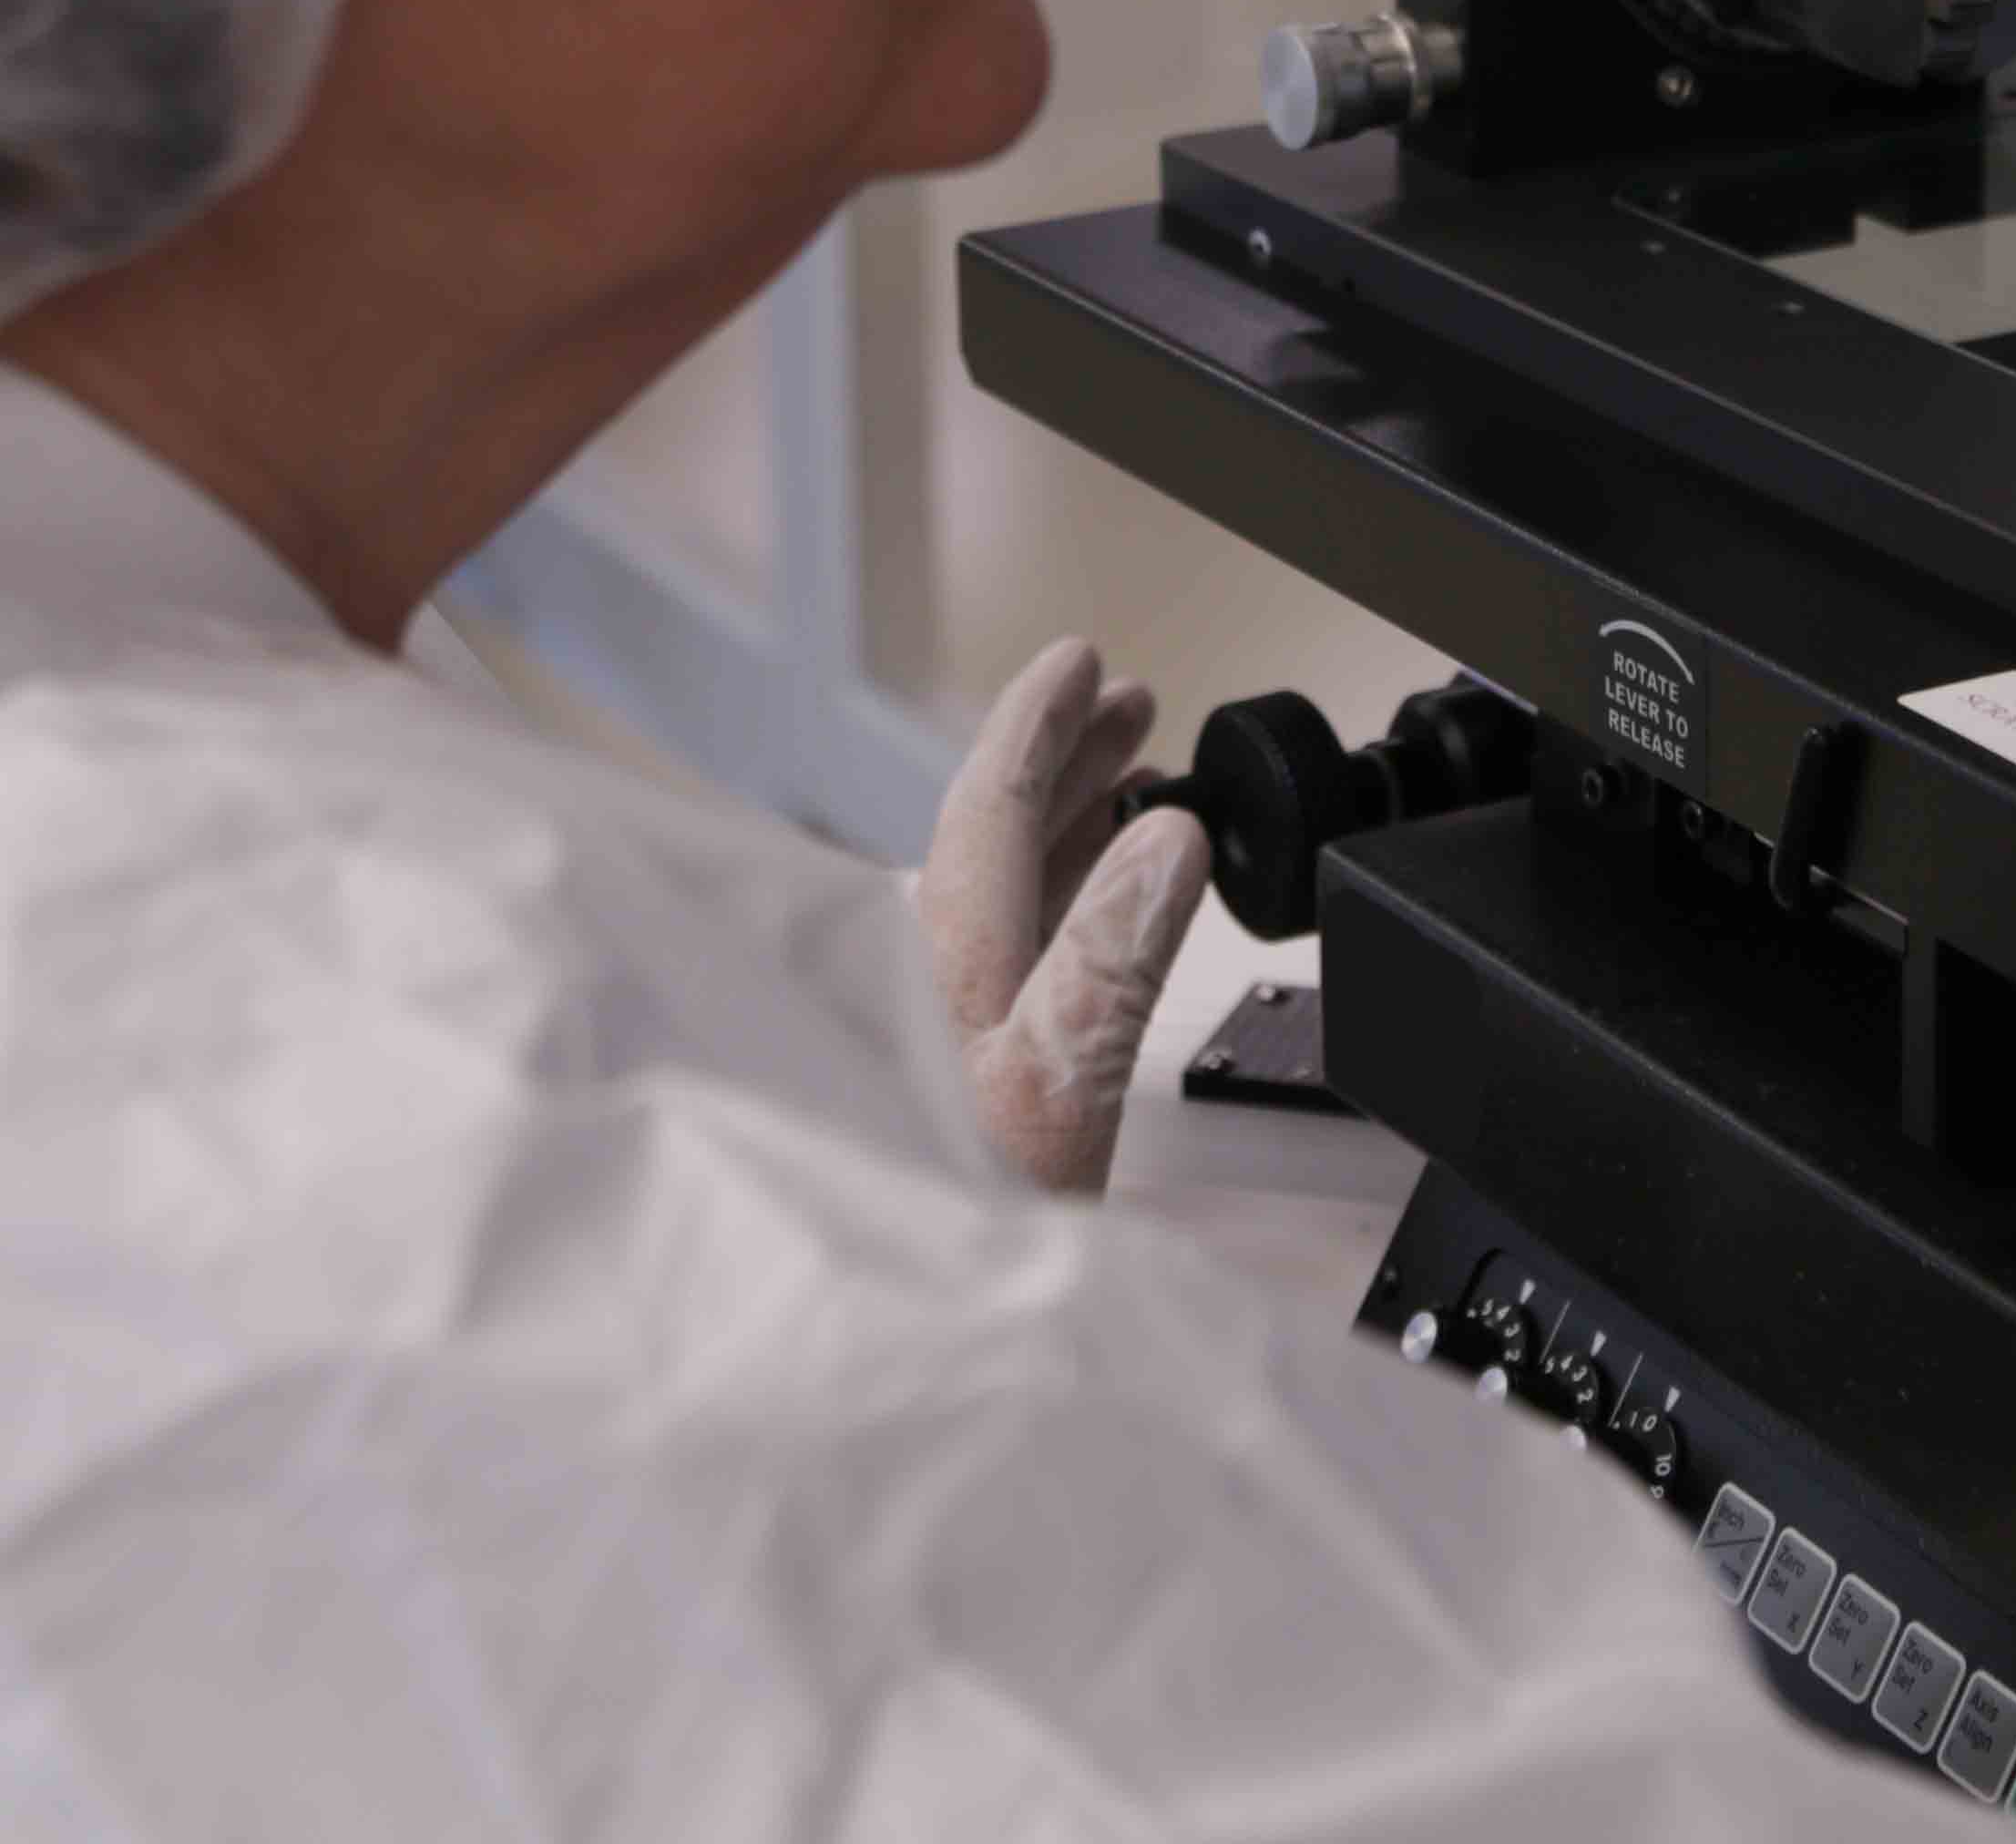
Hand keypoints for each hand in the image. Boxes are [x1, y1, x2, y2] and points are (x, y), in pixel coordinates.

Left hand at [914, 636, 1210, 1193]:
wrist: (839, 1360)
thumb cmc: (923, 1234)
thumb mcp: (1053, 1090)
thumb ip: (1113, 960)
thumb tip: (1170, 841)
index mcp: (939, 963)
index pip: (993, 802)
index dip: (1048, 722)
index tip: (1088, 661)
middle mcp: (905, 982)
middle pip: (989, 837)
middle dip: (1069, 765)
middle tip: (1135, 713)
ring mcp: (898, 1032)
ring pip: (983, 898)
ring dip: (1057, 837)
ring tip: (1120, 803)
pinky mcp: (902, 1088)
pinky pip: (978, 959)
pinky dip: (1037, 914)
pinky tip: (1059, 937)